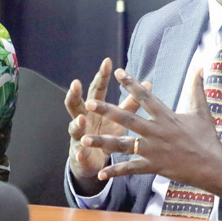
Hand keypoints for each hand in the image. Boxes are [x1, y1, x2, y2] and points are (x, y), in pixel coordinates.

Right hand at [65, 58, 140, 195]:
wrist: (93, 158)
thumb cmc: (107, 133)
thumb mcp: (120, 118)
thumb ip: (131, 102)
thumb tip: (148, 84)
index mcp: (94, 108)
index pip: (98, 88)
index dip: (102, 76)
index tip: (108, 61)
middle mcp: (82, 118)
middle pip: (76, 102)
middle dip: (75, 93)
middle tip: (76, 83)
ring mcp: (78, 134)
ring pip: (74, 127)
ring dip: (76, 123)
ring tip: (80, 120)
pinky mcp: (78, 152)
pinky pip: (78, 152)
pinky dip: (79, 152)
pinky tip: (81, 153)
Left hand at [81, 67, 221, 202]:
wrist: (213, 166)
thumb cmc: (207, 137)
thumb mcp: (202, 110)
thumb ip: (197, 88)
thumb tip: (201, 66)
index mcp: (167, 116)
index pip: (145, 97)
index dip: (131, 83)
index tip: (118, 72)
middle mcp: (157, 131)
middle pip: (128, 118)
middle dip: (107, 111)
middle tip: (90, 103)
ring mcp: (154, 150)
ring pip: (123, 144)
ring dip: (102, 142)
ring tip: (83, 139)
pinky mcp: (154, 166)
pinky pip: (131, 169)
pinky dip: (116, 171)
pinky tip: (101, 173)